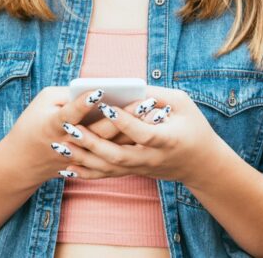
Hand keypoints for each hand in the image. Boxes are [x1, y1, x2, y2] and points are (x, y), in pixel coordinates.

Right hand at [2, 85, 146, 186]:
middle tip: (144, 101)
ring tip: (154, 116)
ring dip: (134, 131)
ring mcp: (81, 157)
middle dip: (123, 116)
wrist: (24, 162)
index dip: (83, 104)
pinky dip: (132, 143)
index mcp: (52, 126)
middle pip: (99, 131)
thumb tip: (100, 90)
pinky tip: (149, 131)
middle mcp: (69, 144)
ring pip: (112, 146)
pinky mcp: (90, 164)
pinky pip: (115, 154)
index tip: (99, 91)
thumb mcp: (42, 103)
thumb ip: (68, 94)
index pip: (69, 115)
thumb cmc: (33, 124)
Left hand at [48, 85, 226, 184]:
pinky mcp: (134, 172)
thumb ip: (158, 94)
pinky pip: (107, 174)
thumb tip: (129, 87)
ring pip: (109, 168)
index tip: (106, 106)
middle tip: (70, 127)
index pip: (143, 133)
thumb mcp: (184, 105)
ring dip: (83, 158)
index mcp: (167, 140)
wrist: (202, 165)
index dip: (125, 121)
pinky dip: (86, 172)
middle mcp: (152, 158)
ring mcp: (141, 168)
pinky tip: (66, 167)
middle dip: (92, 142)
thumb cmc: (194, 127)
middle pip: (119, 155)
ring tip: (60, 144)